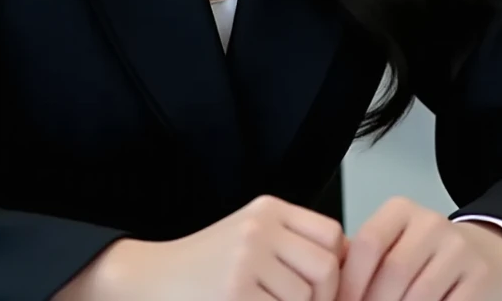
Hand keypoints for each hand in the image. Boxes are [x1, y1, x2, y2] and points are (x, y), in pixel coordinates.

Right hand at [73, 194, 347, 300]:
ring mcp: (246, 259)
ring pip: (304, 297)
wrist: (152, 277)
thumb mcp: (251, 237)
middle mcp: (259, 227)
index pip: (330, 234)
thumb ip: (292, 245)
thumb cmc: (207, 264)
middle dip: (323, 297)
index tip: (322, 288)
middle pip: (324, 267)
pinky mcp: (234, 292)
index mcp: (268, 209)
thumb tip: (349, 263)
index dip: (336, 266)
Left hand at [337, 197, 501, 300]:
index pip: (368, 242)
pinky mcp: (482, 278)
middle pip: (394, 271)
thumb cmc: (425, 252)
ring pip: (420, 294)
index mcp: (401, 210)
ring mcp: (459, 250)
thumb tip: (326, 285)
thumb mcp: (394, 241)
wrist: (485, 252)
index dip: (350, 280)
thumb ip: (364, 258)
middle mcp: (431, 223)